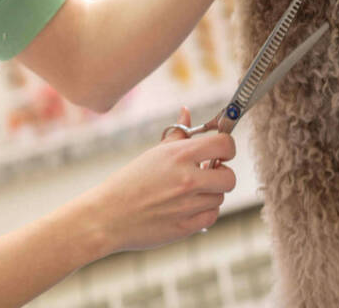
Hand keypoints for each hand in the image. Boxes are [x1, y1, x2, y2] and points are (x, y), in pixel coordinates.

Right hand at [85, 107, 236, 253]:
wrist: (108, 216)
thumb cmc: (129, 182)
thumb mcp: (154, 153)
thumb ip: (177, 134)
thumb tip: (187, 112)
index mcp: (179, 155)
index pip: (224, 144)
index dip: (227, 147)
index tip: (221, 152)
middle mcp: (187, 179)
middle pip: (229, 177)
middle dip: (222, 175)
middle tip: (209, 174)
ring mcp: (188, 204)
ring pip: (220, 197)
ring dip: (210, 194)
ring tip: (190, 192)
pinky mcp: (186, 226)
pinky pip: (211, 216)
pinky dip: (204, 212)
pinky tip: (188, 206)